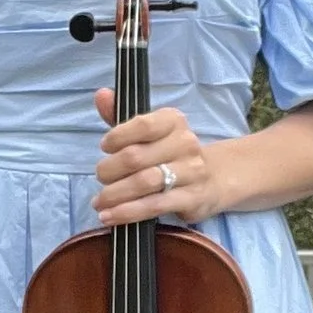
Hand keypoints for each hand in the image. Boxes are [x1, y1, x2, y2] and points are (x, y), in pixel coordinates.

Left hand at [92, 93, 231, 225]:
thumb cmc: (169, 153)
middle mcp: (186, 143)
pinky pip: (154, 206)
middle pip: (136, 157)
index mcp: (174, 121)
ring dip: (115, 194)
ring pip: (145, 183)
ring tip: (99, 202)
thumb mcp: (148, 131)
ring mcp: (192, 172)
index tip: (105, 147)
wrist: (213, 178)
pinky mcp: (192, 199)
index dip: (118, 137)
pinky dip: (127, 213)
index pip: (143, 125)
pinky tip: (110, 216)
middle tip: (100, 177)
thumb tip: (101, 95)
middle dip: (109, 170)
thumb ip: (120, 115)